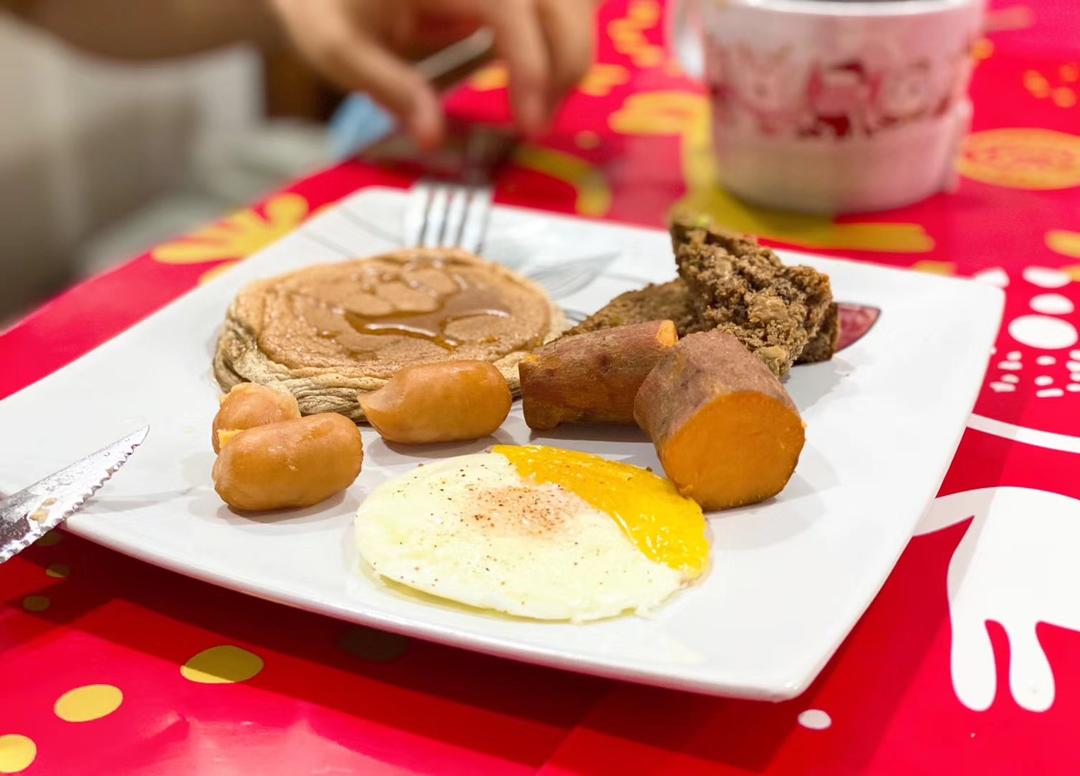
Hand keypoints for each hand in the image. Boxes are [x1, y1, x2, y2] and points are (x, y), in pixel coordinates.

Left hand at [269, 0, 594, 146]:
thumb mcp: (338, 45)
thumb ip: (391, 88)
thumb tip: (434, 135)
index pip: (515, 11)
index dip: (533, 68)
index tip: (529, 123)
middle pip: (564, 2)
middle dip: (567, 65)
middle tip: (538, 121)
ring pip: (575, 1)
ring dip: (572, 50)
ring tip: (540, 101)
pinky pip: (562, 2)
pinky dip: (564, 35)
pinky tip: (541, 71)